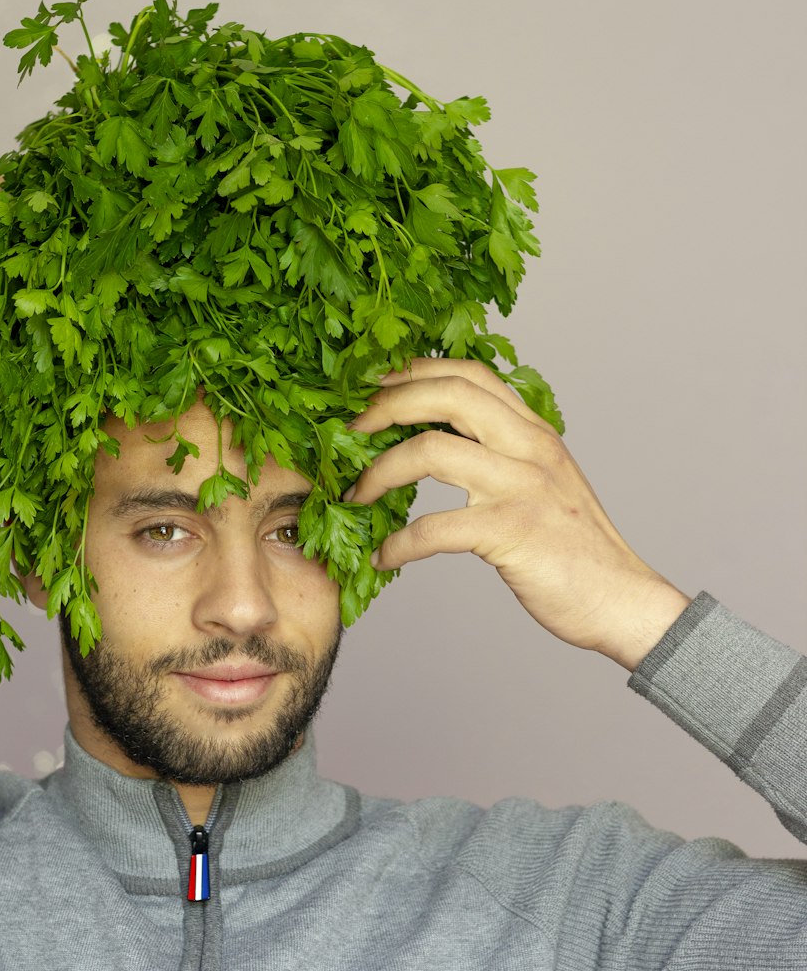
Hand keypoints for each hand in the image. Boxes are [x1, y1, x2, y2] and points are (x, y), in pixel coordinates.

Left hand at [344, 356, 691, 664]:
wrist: (621, 599)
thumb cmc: (576, 549)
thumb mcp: (544, 482)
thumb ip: (504, 454)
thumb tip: (443, 443)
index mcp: (534, 431)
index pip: (470, 374)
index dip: (416, 370)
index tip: (374, 385)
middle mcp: (529, 446)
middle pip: (447, 393)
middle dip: (386, 404)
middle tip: (348, 428)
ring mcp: (521, 486)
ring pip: (431, 450)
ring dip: (378, 471)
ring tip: (354, 493)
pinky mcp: (511, 531)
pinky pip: (434, 528)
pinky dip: (399, 543)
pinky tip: (385, 556)